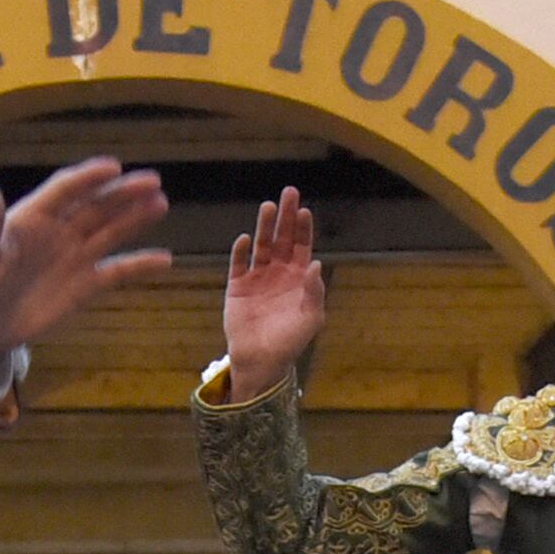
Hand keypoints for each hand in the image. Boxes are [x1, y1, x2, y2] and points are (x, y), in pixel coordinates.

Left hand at [0, 156, 171, 377]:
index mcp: (32, 218)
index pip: (65, 191)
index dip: (88, 178)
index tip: (113, 167)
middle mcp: (58, 232)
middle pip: (95, 207)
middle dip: (122, 194)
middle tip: (153, 182)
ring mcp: (73, 259)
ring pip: (109, 233)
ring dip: (135, 219)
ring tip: (161, 204)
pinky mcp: (82, 287)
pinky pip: (116, 273)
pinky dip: (139, 266)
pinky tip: (164, 260)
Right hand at [217, 187, 329, 397]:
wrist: (262, 361)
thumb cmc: (290, 341)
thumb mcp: (311, 318)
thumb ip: (314, 291)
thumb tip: (317, 264)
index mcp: (298, 278)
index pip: (302, 246)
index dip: (303, 228)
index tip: (305, 211)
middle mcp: (278, 272)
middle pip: (283, 238)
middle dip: (286, 216)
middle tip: (289, 193)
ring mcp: (257, 277)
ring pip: (262, 245)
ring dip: (265, 226)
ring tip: (268, 207)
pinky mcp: (237, 287)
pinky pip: (238, 265)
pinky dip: (240, 252)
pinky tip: (245, 239)